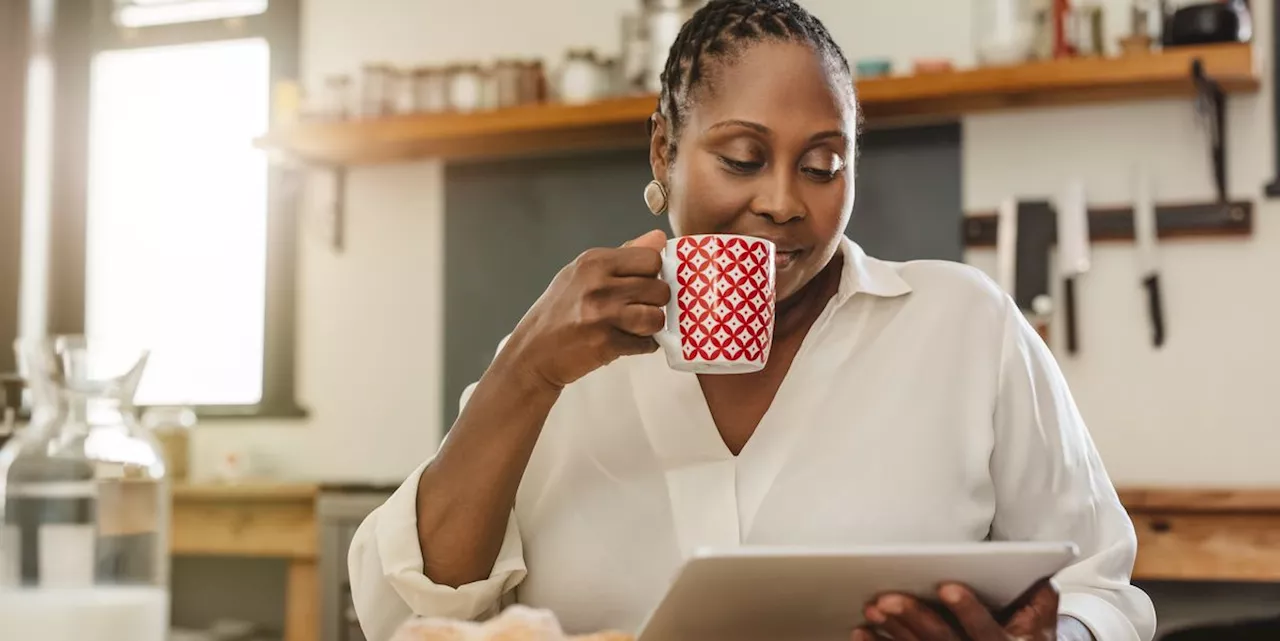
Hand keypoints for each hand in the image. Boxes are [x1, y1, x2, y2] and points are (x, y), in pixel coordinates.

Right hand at [503, 229, 669, 389]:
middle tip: (638, 309)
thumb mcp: (583, 274)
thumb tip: (659, 239)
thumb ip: (624, 256)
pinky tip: (625, 342)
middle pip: (659, 289)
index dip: (653, 274)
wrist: (533, 352)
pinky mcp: (607, 343)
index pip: (651, 259)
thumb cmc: (559, 311)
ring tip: (634, 327)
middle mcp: (599, 284)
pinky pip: (646, 344)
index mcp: (594, 262)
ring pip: (657, 318)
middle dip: (655, 303)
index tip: (643, 284)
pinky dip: (642, 346)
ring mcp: (603, 315)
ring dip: (651, 326)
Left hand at [853, 579, 1058, 640]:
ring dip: (892, 629)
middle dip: (915, 617)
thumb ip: (1038, 598)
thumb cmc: (1024, 639)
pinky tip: (862, 632)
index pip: (986, 629)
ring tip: (874, 608)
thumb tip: (1036, 572)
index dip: (968, 609)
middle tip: (888, 599)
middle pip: (942, 640)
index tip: (947, 587)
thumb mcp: (1040, 623)